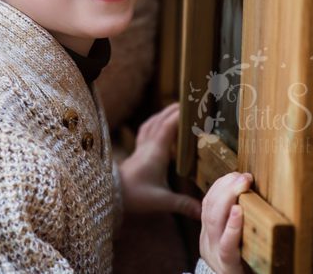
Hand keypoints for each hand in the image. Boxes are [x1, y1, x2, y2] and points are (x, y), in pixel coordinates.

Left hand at [118, 102, 200, 218]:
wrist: (110, 194)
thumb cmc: (134, 195)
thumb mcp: (161, 200)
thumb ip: (182, 204)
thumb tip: (202, 211)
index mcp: (155, 151)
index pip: (168, 126)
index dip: (180, 115)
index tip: (194, 108)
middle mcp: (148, 145)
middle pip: (161, 120)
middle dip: (175, 110)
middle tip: (190, 103)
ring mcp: (141, 147)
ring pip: (152, 123)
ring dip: (164, 114)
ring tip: (177, 109)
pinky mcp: (136, 152)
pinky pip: (146, 130)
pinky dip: (154, 122)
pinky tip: (157, 124)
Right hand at [198, 171, 252, 273]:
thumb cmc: (236, 266)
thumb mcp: (230, 243)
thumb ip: (233, 224)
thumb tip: (247, 197)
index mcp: (208, 233)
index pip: (208, 203)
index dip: (219, 186)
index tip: (235, 174)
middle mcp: (208, 240)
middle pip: (210, 208)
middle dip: (225, 188)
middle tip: (242, 175)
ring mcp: (214, 252)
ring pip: (214, 220)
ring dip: (228, 198)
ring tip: (242, 184)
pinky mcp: (227, 265)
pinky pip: (227, 245)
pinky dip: (232, 226)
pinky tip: (239, 212)